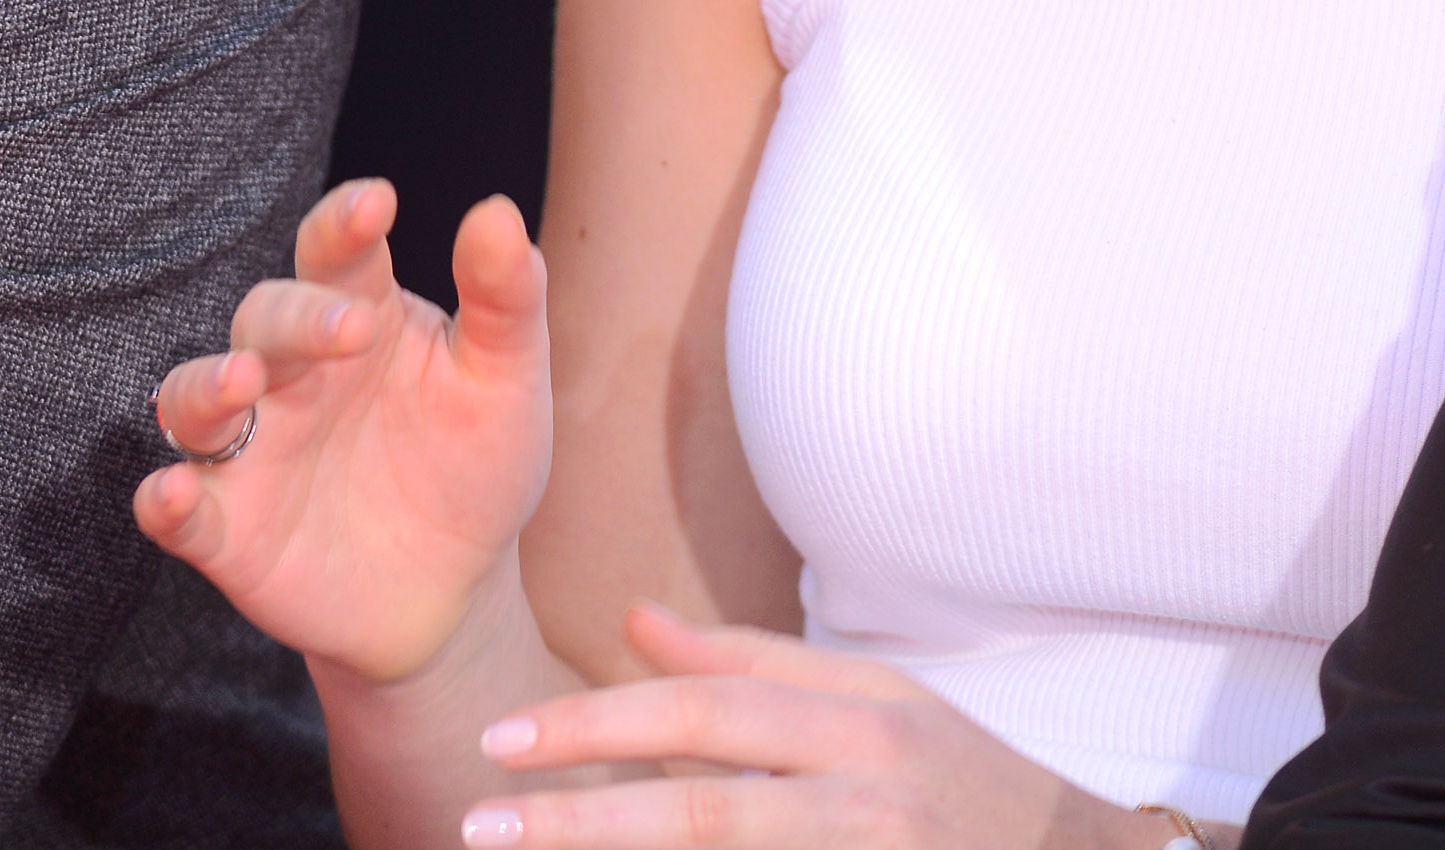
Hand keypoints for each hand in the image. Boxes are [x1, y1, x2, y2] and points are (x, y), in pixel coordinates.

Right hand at [135, 181, 554, 683]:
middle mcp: (291, 373)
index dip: (345, 224)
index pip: (337, 254)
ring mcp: (252, 451)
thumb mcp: (507, 382)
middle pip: (266, 320)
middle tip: (353, 328)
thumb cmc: (476, 465)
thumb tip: (497, 210)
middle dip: (300, 318)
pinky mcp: (229, 532)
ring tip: (241, 380)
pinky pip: (181, 512)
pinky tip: (170, 491)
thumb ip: (505, 298)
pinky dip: (164, 500)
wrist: (457, 591)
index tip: (377, 202)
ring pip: (193, 398)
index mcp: (360, 316)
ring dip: (206, 386)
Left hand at [458, 605, 1186, 849]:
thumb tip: (632, 620)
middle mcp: (872, 791)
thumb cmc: (963, 786)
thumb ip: (751, 664)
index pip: (707, 712)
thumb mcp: (875, 703)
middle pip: (705, 804)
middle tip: (481, 824)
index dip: (599, 723)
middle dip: (582, 818)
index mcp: (863, 716)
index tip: (504, 741)